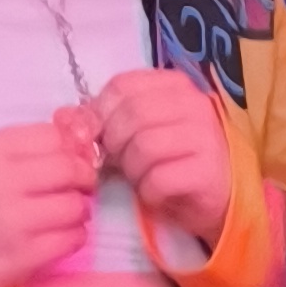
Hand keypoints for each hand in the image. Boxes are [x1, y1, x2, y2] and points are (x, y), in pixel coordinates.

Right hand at [0, 111, 101, 286]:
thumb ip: (23, 148)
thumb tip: (78, 140)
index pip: (54, 138)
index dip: (73, 149)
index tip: (75, 160)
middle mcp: (3, 182)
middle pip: (70, 169)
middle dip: (84, 178)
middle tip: (81, 188)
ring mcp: (14, 221)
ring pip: (76, 206)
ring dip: (79, 210)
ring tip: (66, 215)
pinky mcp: (23, 257)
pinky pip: (71, 240)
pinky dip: (74, 236)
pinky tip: (59, 236)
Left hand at [91, 66, 238, 250]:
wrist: (221, 201)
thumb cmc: (176, 164)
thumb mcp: (139, 134)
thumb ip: (105, 120)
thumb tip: (64, 118)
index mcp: (174, 85)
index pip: (122, 86)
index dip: (101, 113)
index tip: (101, 138)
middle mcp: (195, 103)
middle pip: (131, 116)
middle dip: (116, 146)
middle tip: (122, 165)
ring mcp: (205, 136)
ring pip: (143, 147)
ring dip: (133, 171)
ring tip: (143, 180)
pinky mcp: (207, 171)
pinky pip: (158, 179)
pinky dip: (149, 193)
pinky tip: (158, 196)